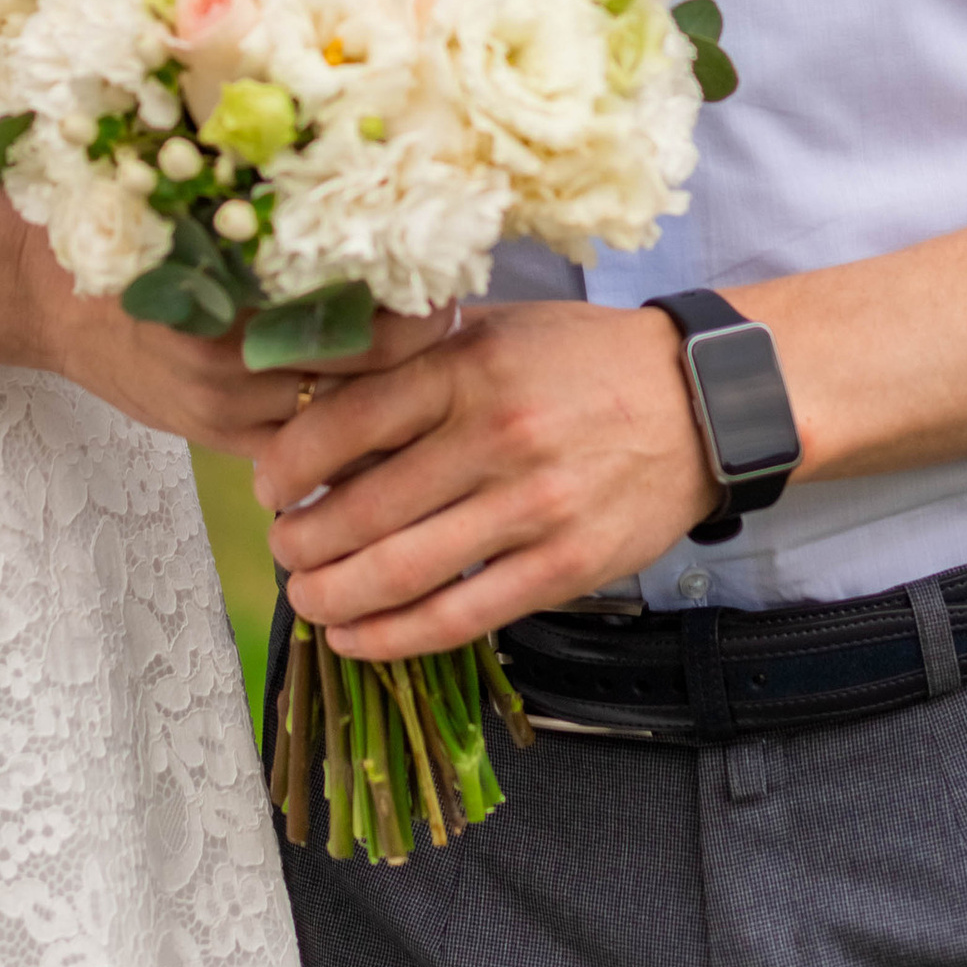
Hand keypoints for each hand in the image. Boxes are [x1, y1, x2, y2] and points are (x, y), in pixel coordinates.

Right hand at [25, 238, 455, 452]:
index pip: (349, 301)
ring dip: (393, 404)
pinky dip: (345, 445)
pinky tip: (384, 428)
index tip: (452, 285)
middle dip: (417, 352)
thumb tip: (382, 228)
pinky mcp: (215, 437)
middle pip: (357, 364)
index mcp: (237, 283)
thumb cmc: (136, 242)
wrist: (49, 299)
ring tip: (442, 381)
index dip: (410, 302)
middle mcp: (232, 350)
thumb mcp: (203, 223)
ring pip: (336, 419)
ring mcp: (223, 403)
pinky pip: (301, 455)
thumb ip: (278, 241)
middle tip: (461, 329)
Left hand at [253, 302, 718, 651]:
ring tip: (306, 598)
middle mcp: (495, 435)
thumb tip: (319, 390)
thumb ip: (416, 355)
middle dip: (301, 541)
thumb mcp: (496, 326)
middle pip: (364, 507)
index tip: (265, 484)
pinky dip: (397, 637)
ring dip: (335, 596)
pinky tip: (357, 640)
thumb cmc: (584, 359)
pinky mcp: (564, 566)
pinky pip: (462, 616)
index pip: (349, 422)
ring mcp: (532, 507)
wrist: (701, 402)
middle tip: (279, 549)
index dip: (289, 465)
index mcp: (468, 367)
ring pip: (404, 571)